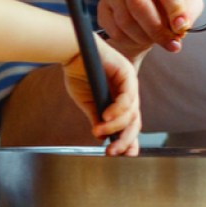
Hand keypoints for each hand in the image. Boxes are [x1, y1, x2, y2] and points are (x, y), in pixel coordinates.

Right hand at [61, 35, 141, 155]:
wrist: (71, 51)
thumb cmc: (78, 74)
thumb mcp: (88, 103)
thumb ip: (98, 119)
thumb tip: (103, 138)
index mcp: (121, 100)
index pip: (129, 123)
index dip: (127, 140)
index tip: (119, 155)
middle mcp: (129, 91)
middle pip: (135, 120)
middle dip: (125, 139)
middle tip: (113, 152)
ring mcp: (130, 82)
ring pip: (131, 111)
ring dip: (116, 125)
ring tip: (101, 132)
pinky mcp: (126, 72)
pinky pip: (126, 96)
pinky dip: (117, 109)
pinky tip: (105, 117)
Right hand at [96, 0, 203, 58]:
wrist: (150, 11)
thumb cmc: (171, 3)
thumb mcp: (189, 2)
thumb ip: (189, 10)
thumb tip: (180, 25)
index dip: (175, 11)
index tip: (181, 29)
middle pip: (139, 4)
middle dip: (157, 29)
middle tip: (171, 43)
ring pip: (125, 20)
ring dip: (145, 37)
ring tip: (157, 39)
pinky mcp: (103, 5)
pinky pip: (114, 29)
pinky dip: (130, 40)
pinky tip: (140, 38)